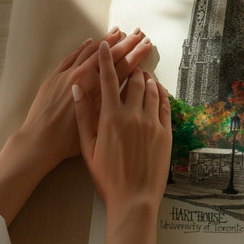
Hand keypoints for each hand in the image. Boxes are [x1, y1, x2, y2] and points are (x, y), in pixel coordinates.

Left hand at [21, 28, 151, 171]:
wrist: (39, 141)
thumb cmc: (69, 139)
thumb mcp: (98, 122)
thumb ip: (112, 102)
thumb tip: (128, 88)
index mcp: (97, 89)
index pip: (122, 66)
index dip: (136, 54)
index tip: (147, 44)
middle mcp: (83, 77)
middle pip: (109, 55)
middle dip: (127, 42)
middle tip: (139, 33)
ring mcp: (68, 74)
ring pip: (91, 51)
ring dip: (106, 40)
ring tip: (118, 31)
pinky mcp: (55, 77)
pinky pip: (72, 56)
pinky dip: (83, 47)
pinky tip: (91, 42)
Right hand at [73, 42, 171, 243]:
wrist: (134, 198)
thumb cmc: (107, 177)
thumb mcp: (88, 148)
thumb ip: (83, 116)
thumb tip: (77, 90)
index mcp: (111, 117)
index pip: (108, 80)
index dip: (106, 59)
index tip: (105, 44)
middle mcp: (133, 115)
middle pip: (134, 80)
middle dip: (131, 64)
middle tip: (130, 55)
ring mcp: (152, 123)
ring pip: (151, 90)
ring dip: (146, 77)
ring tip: (142, 71)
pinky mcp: (166, 132)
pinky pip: (165, 105)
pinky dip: (160, 93)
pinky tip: (157, 90)